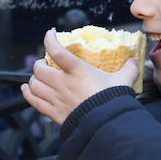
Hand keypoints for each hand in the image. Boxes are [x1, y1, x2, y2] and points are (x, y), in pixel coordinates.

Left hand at [21, 29, 138, 125]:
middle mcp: (63, 84)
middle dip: (40, 64)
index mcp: (78, 71)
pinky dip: (28, 94)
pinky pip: (34, 101)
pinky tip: (27, 89)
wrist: (106, 125)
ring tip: (39, 77)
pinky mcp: (54, 113)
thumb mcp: (124, 80)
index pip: (57, 51)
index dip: (50, 40)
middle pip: (40, 69)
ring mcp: (56, 99)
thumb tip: (133, 61)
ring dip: (34, 79)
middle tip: (45, 63)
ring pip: (35, 84)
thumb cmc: (113, 101)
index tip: (50, 34)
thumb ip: (128, 68)